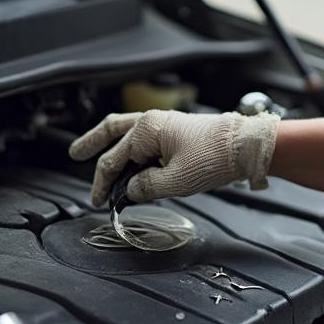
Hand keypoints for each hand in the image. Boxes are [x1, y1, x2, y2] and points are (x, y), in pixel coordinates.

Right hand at [69, 109, 280, 205]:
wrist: (248, 147)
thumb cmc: (216, 157)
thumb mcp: (175, 181)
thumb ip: (145, 188)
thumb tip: (131, 191)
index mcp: (147, 130)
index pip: (113, 159)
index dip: (102, 183)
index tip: (98, 200)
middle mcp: (153, 123)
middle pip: (112, 131)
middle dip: (92, 144)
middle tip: (75, 153)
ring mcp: (165, 125)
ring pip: (128, 133)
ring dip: (112, 147)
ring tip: (99, 158)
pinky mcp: (177, 133)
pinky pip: (145, 140)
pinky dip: (133, 151)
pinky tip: (132, 164)